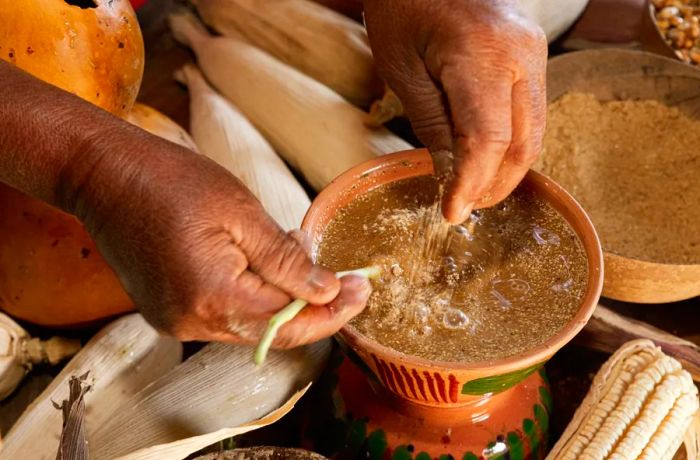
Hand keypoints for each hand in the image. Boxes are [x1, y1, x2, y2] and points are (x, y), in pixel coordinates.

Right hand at [60, 125, 370, 346]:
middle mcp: (192, 323)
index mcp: (213, 296)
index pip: (290, 322)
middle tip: (346, 276)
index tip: (363, 290)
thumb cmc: (170, 180)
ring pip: (250, 324)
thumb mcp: (241, 212)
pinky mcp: (168, 313)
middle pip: (272, 330)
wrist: (102, 175)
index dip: (333, 310)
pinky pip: (225, 315)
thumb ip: (286, 261)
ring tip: (299, 253)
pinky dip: (253, 296)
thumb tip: (327, 291)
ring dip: (283, 298)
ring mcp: (176, 322)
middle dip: (313, 306)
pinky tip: (265, 262)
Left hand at [363, 0, 547, 222]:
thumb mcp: (402, 68)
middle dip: (495, 185)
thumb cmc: (404, 5)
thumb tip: (449, 174)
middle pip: (522, 143)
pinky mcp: (532, 55)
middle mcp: (521, 55)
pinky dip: (510, 143)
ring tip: (473, 191)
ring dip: (506, 169)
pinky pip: (530, 112)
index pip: (487, 140)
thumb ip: (431, 124)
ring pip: (534, 132)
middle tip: (463, 208)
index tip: (452, 213)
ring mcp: (534, 53)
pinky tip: (485, 159)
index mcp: (482, 54)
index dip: (472, 184)